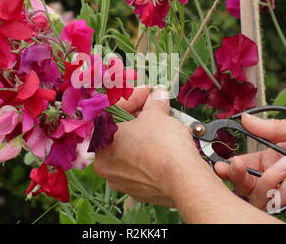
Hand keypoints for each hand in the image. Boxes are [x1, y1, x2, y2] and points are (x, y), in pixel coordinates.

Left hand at [94, 87, 216, 206]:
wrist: (184, 179)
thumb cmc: (163, 145)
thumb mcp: (156, 115)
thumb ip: (153, 103)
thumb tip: (158, 95)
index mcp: (101, 142)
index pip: (112, 113)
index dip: (132, 98)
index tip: (148, 93)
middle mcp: (105, 165)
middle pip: (121, 134)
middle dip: (139, 118)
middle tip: (155, 108)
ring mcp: (121, 181)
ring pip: (132, 151)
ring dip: (147, 136)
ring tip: (166, 126)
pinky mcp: (138, 192)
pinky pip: (143, 168)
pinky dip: (153, 156)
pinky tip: (168, 146)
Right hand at [214, 114, 285, 220]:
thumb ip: (273, 128)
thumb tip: (243, 119)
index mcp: (274, 156)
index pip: (245, 164)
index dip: (230, 166)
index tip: (219, 162)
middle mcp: (278, 176)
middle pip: (246, 184)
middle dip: (236, 176)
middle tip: (232, 167)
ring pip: (259, 195)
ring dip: (266, 179)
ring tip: (285, 164)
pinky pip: (283, 201)